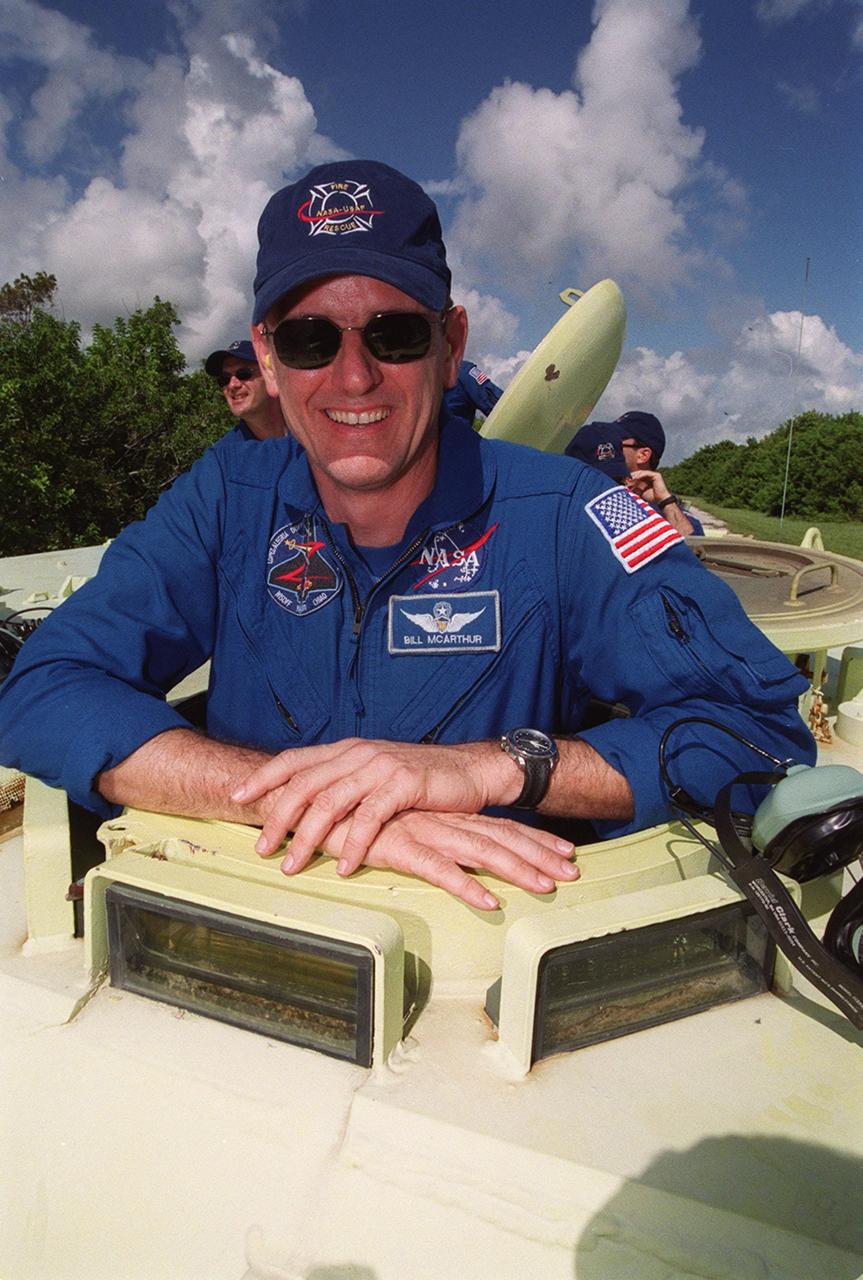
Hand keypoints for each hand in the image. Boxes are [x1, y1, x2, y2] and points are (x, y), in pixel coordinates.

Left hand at [232, 738, 516, 873]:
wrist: (469, 769)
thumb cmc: (420, 779)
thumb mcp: (375, 773)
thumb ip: (344, 783)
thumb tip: (308, 805)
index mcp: (347, 749)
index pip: (295, 759)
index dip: (264, 777)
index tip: (236, 797)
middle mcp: (358, 754)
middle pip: (306, 784)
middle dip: (279, 818)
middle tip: (261, 848)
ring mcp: (380, 767)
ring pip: (331, 802)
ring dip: (308, 838)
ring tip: (293, 865)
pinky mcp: (404, 784)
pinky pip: (370, 818)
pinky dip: (353, 844)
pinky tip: (343, 866)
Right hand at [294, 808, 580, 909]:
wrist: (311, 798)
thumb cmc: (353, 817)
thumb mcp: (397, 827)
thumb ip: (421, 836)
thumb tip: (447, 853)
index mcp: (443, 815)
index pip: (498, 826)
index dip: (533, 838)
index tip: (564, 852)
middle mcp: (440, 819)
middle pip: (500, 837)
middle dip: (539, 854)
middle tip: (574, 871)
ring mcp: (422, 831)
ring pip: (479, 852)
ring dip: (517, 870)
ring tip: (546, 885)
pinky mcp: (398, 846)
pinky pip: (438, 869)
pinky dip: (466, 886)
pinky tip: (489, 902)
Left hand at [626, 468, 668, 505]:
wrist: (660, 500)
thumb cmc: (651, 497)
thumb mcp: (640, 492)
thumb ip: (634, 488)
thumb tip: (625, 486)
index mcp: (647, 480)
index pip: (638, 476)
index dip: (631, 477)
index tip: (625, 480)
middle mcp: (650, 476)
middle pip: (639, 474)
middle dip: (633, 476)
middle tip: (626, 478)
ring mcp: (654, 475)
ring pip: (642, 473)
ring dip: (636, 475)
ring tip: (630, 478)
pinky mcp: (656, 475)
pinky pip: (647, 473)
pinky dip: (640, 475)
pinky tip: (635, 478)